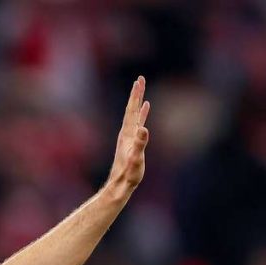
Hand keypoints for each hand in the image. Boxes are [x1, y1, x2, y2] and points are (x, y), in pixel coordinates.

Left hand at [104, 76, 149, 200]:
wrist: (120, 185)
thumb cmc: (129, 174)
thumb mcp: (136, 159)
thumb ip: (140, 145)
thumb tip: (144, 129)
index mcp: (128, 134)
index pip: (132, 110)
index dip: (136, 96)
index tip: (139, 81)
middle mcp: (128, 133)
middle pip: (132, 109)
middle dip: (136, 94)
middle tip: (140, 79)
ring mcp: (130, 137)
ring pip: (135, 115)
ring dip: (139, 102)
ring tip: (142, 90)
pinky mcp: (133, 142)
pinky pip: (139, 123)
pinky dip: (143, 114)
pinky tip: (145, 110)